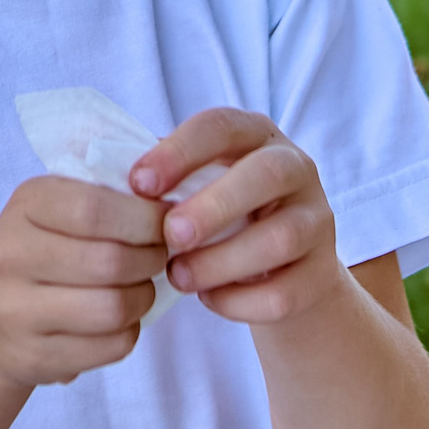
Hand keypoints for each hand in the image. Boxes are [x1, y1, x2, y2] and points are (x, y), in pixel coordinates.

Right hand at [0, 175, 167, 387]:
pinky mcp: (34, 356)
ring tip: (141, 287)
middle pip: (110, 261)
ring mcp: (16, 311)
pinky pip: (111, 347)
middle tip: (159, 256)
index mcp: (24, 206)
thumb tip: (172, 207)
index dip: (143, 218)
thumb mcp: (59, 206)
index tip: (164, 223)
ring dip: (144, 297)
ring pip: (114, 308)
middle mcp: (11, 256)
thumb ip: (107, 197)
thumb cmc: (42, 250)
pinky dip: (130, 331)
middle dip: (151, 259)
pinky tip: (121, 318)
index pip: (93, 208)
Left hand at [131, 108, 347, 326]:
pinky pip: (285, 292)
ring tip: (179, 275)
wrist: (283, 276)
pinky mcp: (324, 274)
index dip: (179, 152)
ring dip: (220, 261)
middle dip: (212, 206)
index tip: (138, 183)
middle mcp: (296, 168)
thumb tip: (104, 171)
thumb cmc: (222, 218)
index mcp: (257, 135)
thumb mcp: (198, 186)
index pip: (221, 126)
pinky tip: (210, 299)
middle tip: (169, 235)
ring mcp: (318, 221)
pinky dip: (240, 302)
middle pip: (266, 174)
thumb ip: (166, 176)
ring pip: (279, 238)